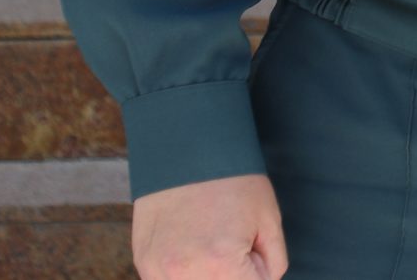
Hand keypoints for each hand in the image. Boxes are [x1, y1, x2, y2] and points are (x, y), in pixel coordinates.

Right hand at [131, 174, 286, 279]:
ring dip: (206, 274)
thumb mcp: (269, 221)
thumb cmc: (234, 181)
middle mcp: (185, 275)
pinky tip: (189, 246)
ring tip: (208, 241)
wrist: (187, 149)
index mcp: (221, 266)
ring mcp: (159, 272)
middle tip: (229, 240)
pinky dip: (184, 273)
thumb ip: (272, 264)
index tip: (250, 245)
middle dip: (231, 273)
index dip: (255, 268)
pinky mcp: (144, 264)